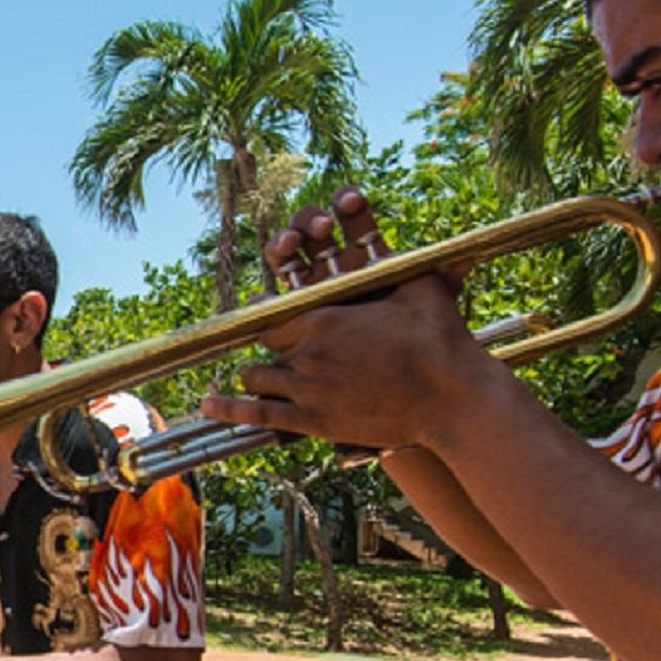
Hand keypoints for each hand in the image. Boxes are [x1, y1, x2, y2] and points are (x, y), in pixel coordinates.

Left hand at [194, 190, 490, 452]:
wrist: (452, 400)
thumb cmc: (441, 341)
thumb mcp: (420, 289)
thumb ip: (398, 263)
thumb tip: (401, 238)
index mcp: (324, 316)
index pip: (274, 313)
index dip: (272, 316)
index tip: (270, 317)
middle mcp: (308, 351)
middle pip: (265, 346)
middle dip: (272, 348)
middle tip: (280, 351)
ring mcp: (306, 388)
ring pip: (257, 378)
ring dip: (260, 377)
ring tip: (266, 379)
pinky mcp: (311, 422)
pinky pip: (256, 415)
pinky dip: (229, 409)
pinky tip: (208, 404)